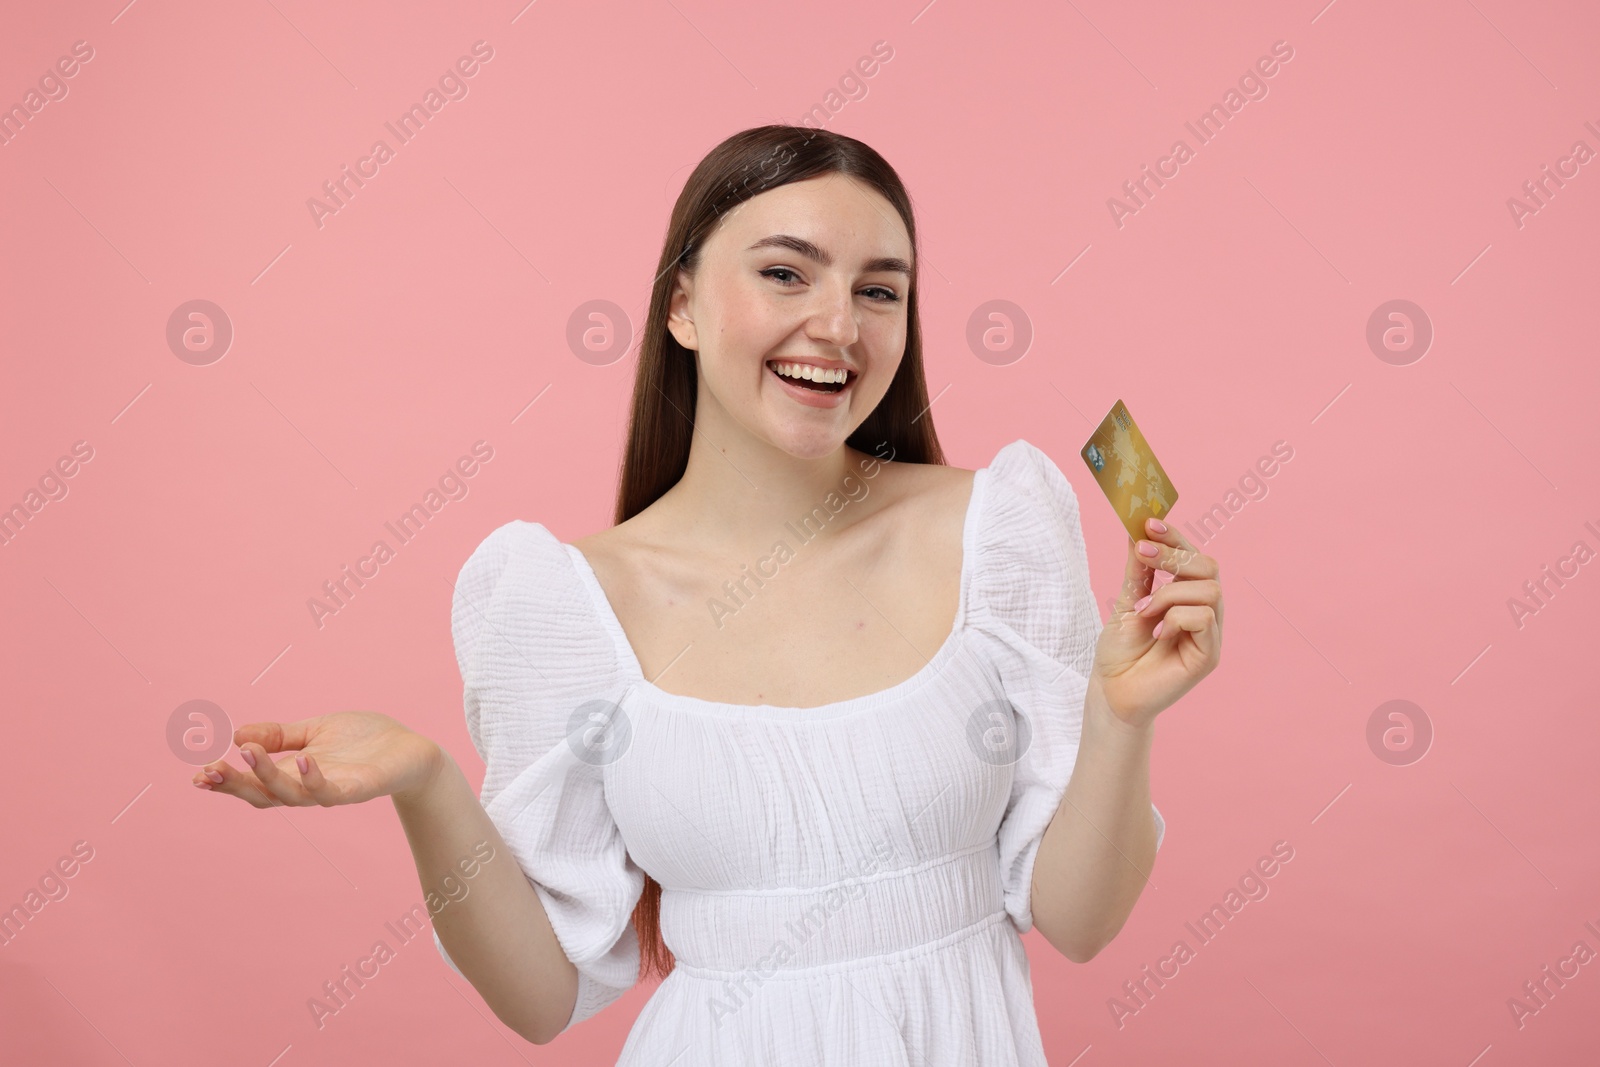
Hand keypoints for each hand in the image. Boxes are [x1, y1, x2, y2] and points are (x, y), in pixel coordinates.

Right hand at [191, 711, 444, 807]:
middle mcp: (307, 787)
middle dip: (234, 784)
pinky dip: (314, 779)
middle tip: (209, 771)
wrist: (411, 751)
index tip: (198, 776)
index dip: (225, 782)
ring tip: (246, 753)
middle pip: (263, 794)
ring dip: (266, 776)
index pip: (253, 783)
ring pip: (290, 794)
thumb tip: (236, 735)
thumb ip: (279, 735)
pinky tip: (303, 760)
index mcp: (293, 773)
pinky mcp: (358, 790)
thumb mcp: (315, 730)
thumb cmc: (364, 741)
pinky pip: (331, 791)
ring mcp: (331, 790)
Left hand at [1089, 517, 1222, 729]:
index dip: (1175, 537)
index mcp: (1186, 595)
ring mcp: (1209, 634)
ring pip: (1209, 590)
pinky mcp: (1209, 655)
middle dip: (1174, 555)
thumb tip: (1138, 532)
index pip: (1193, 555)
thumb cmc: (1120, 651)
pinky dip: (1176, 618)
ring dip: (1169, 594)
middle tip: (1142, 555)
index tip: (1148, 523)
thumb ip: (1138, 570)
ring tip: (1143, 612)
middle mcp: (1204, 610)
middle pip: (1209, 566)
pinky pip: (1205, 619)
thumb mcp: (1127, 602)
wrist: (1112, 691)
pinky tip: (1157, 633)